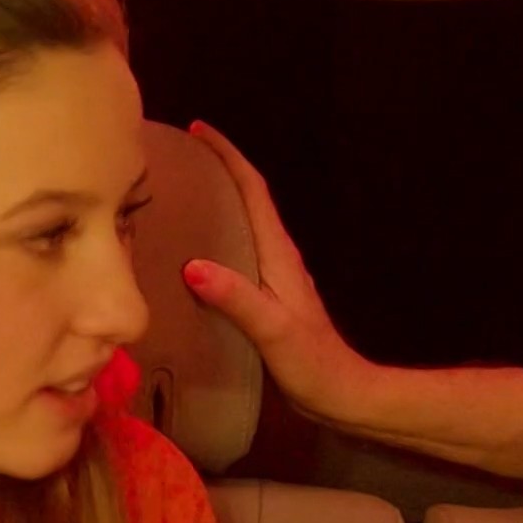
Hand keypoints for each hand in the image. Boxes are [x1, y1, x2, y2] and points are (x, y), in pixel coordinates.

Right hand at [182, 122, 379, 428]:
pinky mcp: (270, 294)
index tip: (198, 129)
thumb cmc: (312, 364)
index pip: (253, 190)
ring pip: (244, 221)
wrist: (343, 394)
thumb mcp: (273, 331)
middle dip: (219, 166)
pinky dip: (219, 232)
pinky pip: (239, 248)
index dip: (228, 156)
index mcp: (278, 255)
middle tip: (180, 151)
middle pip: (248, 197)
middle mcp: (278, 256)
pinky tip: (198, 247)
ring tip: (182, 189)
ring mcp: (276, 275)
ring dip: (219, 198)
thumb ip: (236, 298)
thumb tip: (194, 266)